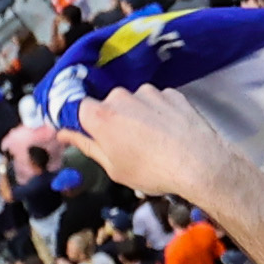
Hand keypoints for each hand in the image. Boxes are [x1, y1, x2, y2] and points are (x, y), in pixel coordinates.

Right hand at [62, 82, 262, 213]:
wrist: (200, 162)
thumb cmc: (150, 171)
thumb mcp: (113, 167)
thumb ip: (86, 145)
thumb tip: (64, 132)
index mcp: (100, 115)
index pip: (79, 108)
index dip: (84, 121)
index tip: (93, 135)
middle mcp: (121, 96)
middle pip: (109, 105)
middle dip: (114, 120)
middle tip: (128, 145)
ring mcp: (149, 92)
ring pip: (135, 102)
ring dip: (138, 116)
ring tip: (154, 140)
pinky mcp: (172, 93)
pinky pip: (157, 101)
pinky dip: (160, 113)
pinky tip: (170, 132)